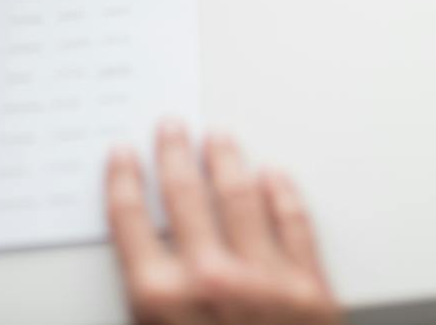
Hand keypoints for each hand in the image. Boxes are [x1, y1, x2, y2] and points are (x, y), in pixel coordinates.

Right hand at [106, 124, 341, 324]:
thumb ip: (147, 310)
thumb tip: (139, 282)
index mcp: (160, 300)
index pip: (131, 220)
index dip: (124, 182)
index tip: (122, 157)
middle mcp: (210, 278)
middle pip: (185, 194)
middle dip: (173, 154)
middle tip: (170, 129)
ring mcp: (266, 279)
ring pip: (241, 196)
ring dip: (227, 161)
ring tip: (220, 140)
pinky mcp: (312, 290)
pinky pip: (295, 225)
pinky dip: (283, 195)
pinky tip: (275, 178)